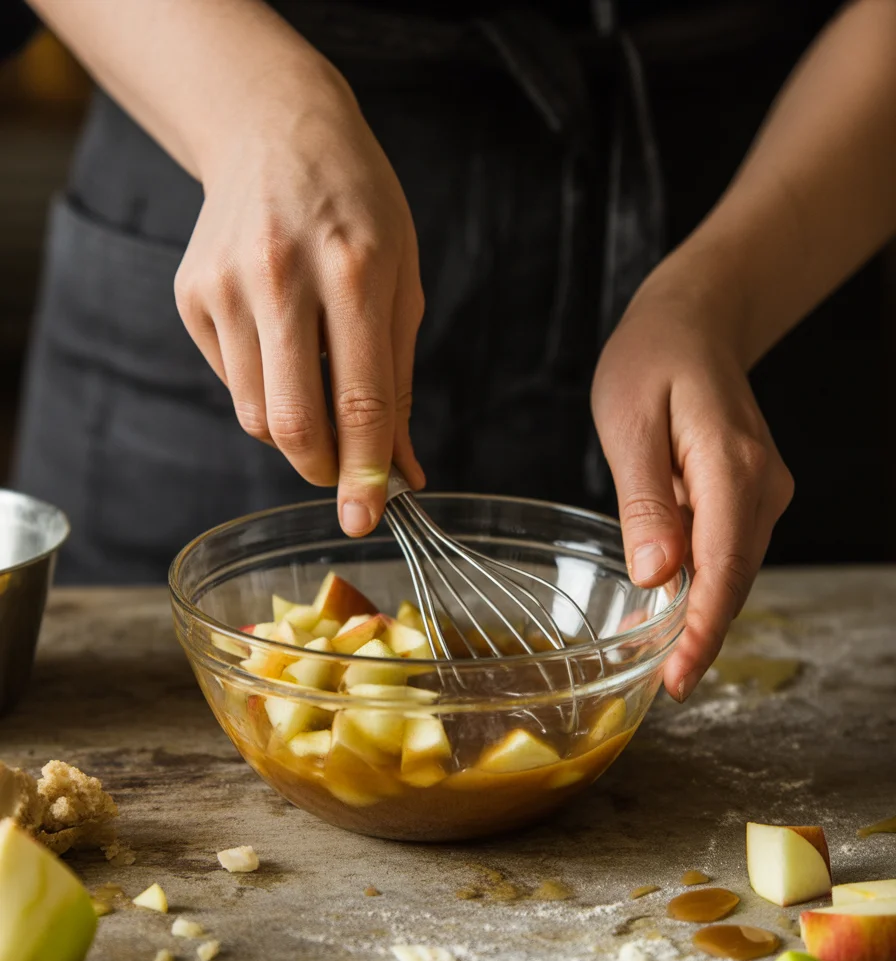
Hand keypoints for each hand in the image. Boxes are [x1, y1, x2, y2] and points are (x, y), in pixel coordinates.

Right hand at [174, 57, 424, 534]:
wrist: (273, 129)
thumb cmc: (357, 208)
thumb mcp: (403, 282)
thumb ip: (399, 382)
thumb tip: (403, 472)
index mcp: (353, 268)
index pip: (360, 398)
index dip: (365, 472)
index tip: (367, 520)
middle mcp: (280, 276)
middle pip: (292, 422)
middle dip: (323, 469)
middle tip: (344, 473)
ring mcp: (225, 285)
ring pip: (256, 415)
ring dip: (295, 432)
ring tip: (318, 386)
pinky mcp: (191, 296)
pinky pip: (234, 383)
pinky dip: (266, 390)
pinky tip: (282, 344)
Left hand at [591, 269, 793, 700]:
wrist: (693, 322)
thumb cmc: (652, 361)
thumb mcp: (630, 424)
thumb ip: (644, 500)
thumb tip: (657, 576)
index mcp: (733, 465)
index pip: (724, 565)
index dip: (703, 629)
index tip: (679, 678)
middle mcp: (762, 484)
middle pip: (734, 578)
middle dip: (700, 636)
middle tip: (661, 686)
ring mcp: (762, 491)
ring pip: (732, 570)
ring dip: (699, 615)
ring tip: (655, 661)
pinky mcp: (749, 495)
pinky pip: (726, 551)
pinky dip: (700, 585)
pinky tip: (667, 611)